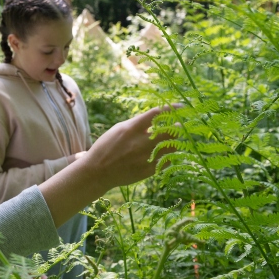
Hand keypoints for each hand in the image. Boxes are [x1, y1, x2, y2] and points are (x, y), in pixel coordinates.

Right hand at [40, 105, 178, 225]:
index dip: (172, 109)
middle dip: (177, 127)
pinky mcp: (148, 170)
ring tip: (172, 139)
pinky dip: (169, 155)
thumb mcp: (119, 129)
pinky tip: (165, 153)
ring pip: (172, 147)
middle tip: (179, 125)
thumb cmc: (107, 146)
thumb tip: (158, 117)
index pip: (157, 114)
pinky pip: (168, 161)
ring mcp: (145, 157)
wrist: (98, 171)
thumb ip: (138, 123)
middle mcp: (140, 142)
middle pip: (170, 131)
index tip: (180, 107)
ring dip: (175, 141)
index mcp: (131, 128)